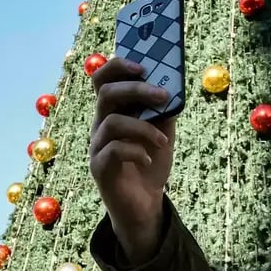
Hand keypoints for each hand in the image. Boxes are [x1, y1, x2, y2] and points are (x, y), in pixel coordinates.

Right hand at [89, 57, 175, 262]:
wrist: (145, 204)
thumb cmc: (151, 162)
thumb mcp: (163, 131)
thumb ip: (164, 111)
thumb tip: (173, 87)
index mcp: (113, 111)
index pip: (103, 79)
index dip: (117, 66)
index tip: (143, 67)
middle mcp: (100, 125)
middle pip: (106, 94)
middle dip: (136, 90)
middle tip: (163, 96)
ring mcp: (97, 146)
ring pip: (111, 122)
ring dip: (143, 127)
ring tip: (162, 141)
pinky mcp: (100, 168)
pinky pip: (113, 150)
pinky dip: (135, 150)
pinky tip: (148, 159)